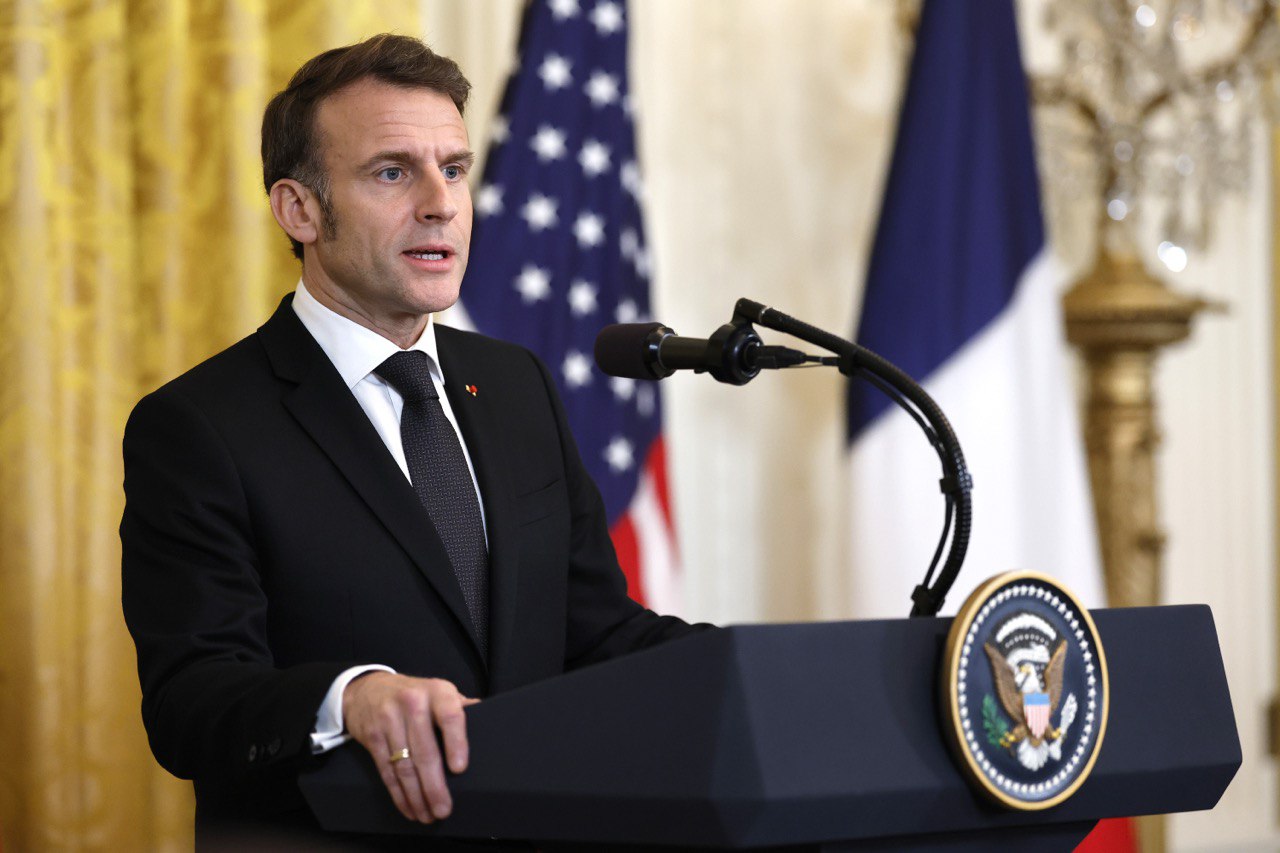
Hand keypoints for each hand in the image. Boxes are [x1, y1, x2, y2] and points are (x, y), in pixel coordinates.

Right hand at [342, 672, 478, 822]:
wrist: (368, 689)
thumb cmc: (415, 695)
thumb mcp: (439, 692)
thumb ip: (460, 707)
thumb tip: (490, 720)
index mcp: (437, 691)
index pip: (450, 716)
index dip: (456, 742)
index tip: (460, 768)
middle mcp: (412, 703)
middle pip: (425, 750)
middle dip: (435, 785)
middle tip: (444, 809)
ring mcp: (389, 719)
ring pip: (404, 766)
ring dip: (417, 796)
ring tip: (428, 815)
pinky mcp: (372, 737)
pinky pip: (387, 771)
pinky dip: (399, 794)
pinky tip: (409, 807)